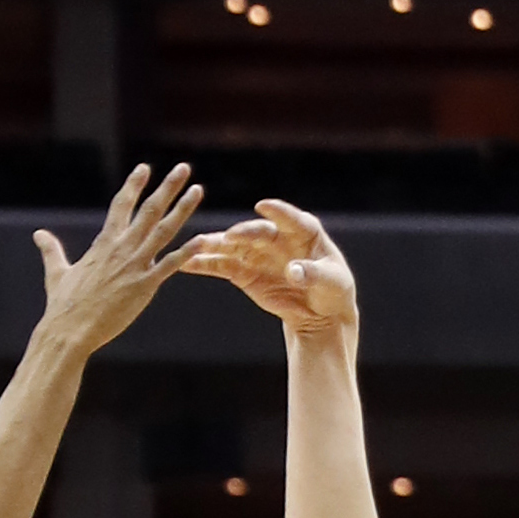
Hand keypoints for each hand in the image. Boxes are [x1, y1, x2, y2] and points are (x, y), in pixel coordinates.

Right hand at [34, 162, 205, 353]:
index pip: (121, 205)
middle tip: (183, 168)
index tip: (145, 167)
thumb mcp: (57, 272)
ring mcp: (134, 265)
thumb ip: (51, 250)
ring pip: (164, 230)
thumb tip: (38, 234)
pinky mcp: (144, 286)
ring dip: (182, 209)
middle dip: (167, 187)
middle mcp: (121, 248)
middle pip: (149, 210)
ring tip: (197, 191)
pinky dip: (187, 252)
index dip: (133, 185)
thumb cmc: (62, 304)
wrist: (70, 330)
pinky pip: (170, 265)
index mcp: (103, 243)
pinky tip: (203, 239)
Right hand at [179, 199, 356, 339]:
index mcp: (305, 231)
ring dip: (214, 246)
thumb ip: (313, 274)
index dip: (278, 212)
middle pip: (256, 232)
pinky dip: (204, 265)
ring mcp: (258, 253)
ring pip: (233, 247)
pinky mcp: (245, 272)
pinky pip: (222, 266)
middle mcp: (277, 237)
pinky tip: (185, 263)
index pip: (291, 218)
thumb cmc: (333, 289)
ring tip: (194, 246)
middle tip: (228, 237)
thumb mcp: (332, 282)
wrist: (320, 311)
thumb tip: (294, 271)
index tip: (263, 206)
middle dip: (241, 234)